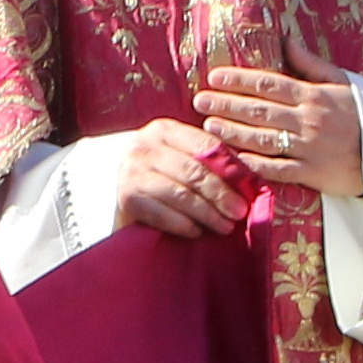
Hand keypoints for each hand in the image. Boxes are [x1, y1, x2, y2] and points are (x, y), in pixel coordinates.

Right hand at [109, 119, 250, 239]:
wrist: (112, 191)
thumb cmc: (159, 176)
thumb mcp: (180, 159)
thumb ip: (208, 162)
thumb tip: (250, 180)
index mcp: (164, 130)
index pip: (206, 145)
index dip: (231, 169)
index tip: (249, 189)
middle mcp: (144, 146)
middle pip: (194, 171)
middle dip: (221, 194)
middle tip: (240, 212)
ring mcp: (132, 172)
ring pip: (180, 194)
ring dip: (207, 214)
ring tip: (225, 227)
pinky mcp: (126, 198)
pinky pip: (163, 214)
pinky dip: (183, 225)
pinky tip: (197, 232)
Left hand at [197, 36, 362, 197]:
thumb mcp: (344, 83)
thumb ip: (312, 64)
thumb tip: (286, 39)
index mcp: (315, 95)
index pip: (269, 84)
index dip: (239, 80)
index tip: (215, 77)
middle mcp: (309, 120)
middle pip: (259, 110)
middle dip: (226, 105)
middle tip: (199, 101)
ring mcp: (310, 148)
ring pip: (263, 139)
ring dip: (233, 133)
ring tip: (209, 127)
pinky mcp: (313, 174)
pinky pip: (277, 169)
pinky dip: (254, 165)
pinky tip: (234, 160)